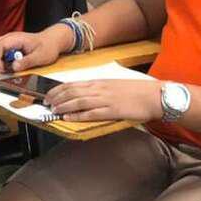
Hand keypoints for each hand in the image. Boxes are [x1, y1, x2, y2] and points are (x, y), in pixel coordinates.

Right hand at [0, 27, 70, 72]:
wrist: (52, 40)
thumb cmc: (47, 46)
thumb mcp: (40, 56)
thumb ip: (27, 61)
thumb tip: (14, 67)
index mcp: (16, 39)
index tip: (2, 69)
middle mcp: (8, 38)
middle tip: (4, 69)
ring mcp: (7, 41)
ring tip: (5, 67)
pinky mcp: (7, 46)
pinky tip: (6, 64)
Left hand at [45, 79, 162, 122]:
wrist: (154, 95)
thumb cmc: (137, 91)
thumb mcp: (115, 85)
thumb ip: (101, 89)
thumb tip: (86, 93)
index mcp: (100, 82)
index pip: (74, 84)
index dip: (59, 89)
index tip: (49, 94)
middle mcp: (100, 89)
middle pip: (73, 91)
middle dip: (57, 97)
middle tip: (46, 103)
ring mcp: (106, 99)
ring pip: (79, 101)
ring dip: (64, 106)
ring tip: (53, 110)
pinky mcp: (112, 110)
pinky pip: (91, 113)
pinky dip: (77, 116)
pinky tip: (68, 118)